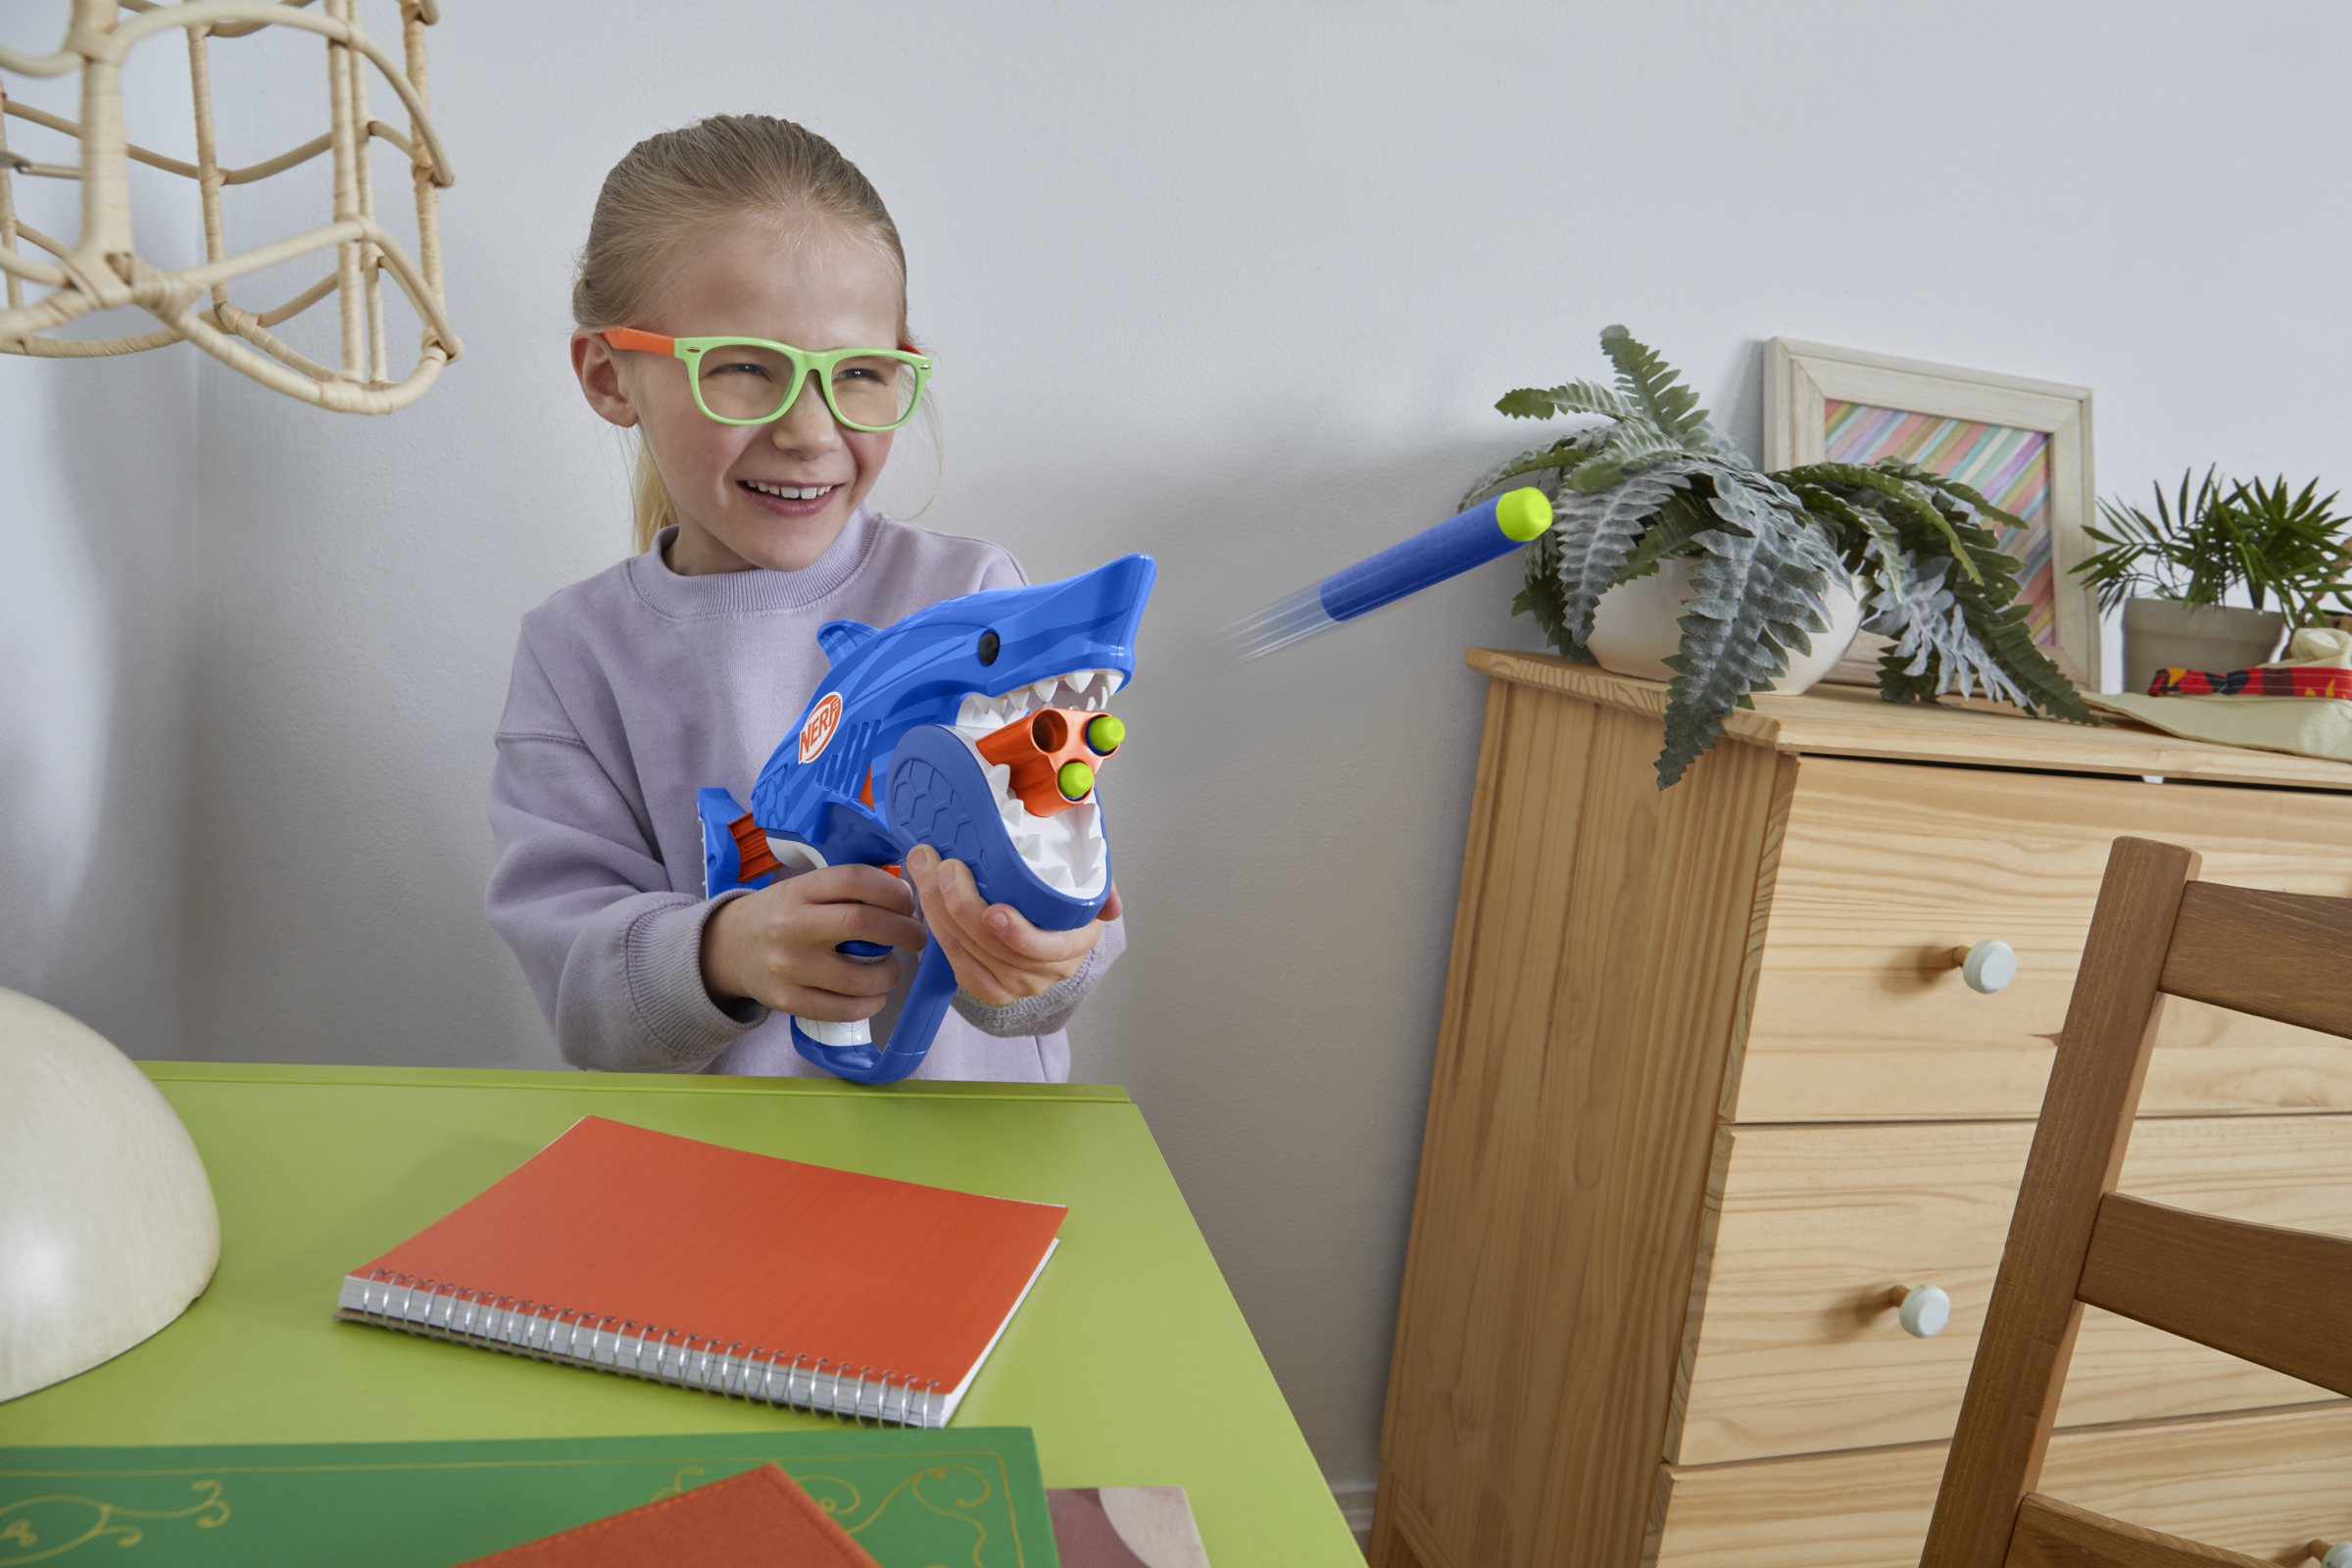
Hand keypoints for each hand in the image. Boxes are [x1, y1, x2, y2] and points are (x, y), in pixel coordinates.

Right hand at [700, 864, 926, 1018]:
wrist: (730, 948)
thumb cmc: (781, 914)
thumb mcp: (804, 889)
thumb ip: (847, 891)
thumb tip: (906, 898)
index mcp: (800, 891)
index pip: (855, 880)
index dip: (893, 890)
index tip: (908, 902)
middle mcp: (791, 926)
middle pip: (863, 924)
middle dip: (905, 931)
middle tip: (916, 936)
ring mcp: (788, 967)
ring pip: (860, 976)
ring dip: (891, 973)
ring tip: (891, 967)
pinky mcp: (788, 1001)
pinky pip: (845, 1009)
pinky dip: (872, 1002)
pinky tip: (875, 993)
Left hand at [902, 843, 1120, 1005]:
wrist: (1049, 928)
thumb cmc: (1062, 901)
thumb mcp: (1088, 885)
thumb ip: (1101, 887)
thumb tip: (1112, 907)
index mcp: (1076, 944)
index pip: (1049, 949)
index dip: (1019, 934)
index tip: (994, 911)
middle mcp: (1046, 971)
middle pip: (997, 947)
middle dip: (963, 904)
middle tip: (946, 867)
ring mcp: (1016, 983)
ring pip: (970, 952)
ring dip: (941, 910)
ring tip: (927, 869)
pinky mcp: (988, 987)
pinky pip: (957, 962)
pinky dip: (939, 930)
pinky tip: (929, 901)